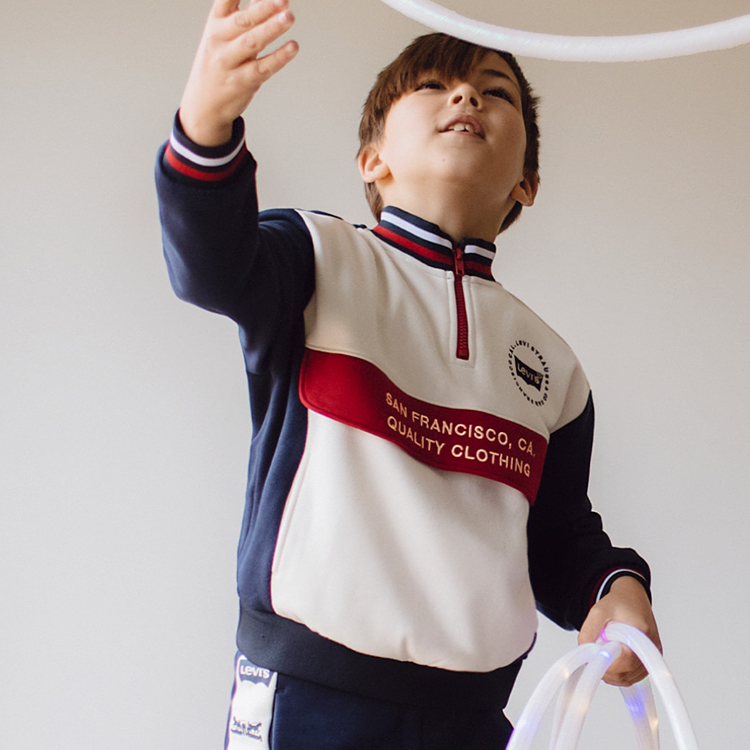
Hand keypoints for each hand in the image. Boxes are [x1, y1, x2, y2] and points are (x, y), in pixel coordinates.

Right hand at [179, 0, 298, 145]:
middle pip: (243, 21)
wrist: (204, 105)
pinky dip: (279, 57)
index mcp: (215, 23)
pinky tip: (293, 47)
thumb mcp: (226, 36)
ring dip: (272, 29)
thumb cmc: (221, 62)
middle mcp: (219, 41)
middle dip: (263, 8)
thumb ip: (248, 16)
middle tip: (283, 0)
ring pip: (252, 43)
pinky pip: (263, 68)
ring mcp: (229, 63)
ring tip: (290, 16)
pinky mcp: (242, 82)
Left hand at [578, 576, 661, 686]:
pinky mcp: (649, 660)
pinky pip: (633, 676)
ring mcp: (652, 657)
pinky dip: (619, 674)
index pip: (626, 662)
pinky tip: (611, 661)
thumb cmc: (618, 603)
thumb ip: (589, 630)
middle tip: (594, 656)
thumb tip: (584, 650)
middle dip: (606, 670)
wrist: (632, 597)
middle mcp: (652, 648)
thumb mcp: (598, 611)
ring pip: (629, 679)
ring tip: (602, 656)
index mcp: (640, 634)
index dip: (607, 665)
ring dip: (612, 674)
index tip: (594, 659)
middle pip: (627, 674)